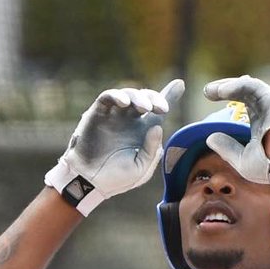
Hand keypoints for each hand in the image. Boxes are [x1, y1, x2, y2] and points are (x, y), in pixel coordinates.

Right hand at [45, 79, 184, 215]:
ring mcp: (113, 116)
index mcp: (142, 132)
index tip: (180, 84)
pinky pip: (107, 98)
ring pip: (128, 95)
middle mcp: (129, 120)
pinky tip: (124, 102)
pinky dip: (116, 96)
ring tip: (144, 107)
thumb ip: (152, 151)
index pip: (157, 112)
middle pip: (145, 99)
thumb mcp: (141, 170)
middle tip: (162, 108)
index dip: (169, 96)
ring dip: (138, 97)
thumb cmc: (115, 179)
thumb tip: (157, 126)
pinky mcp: (97, 114)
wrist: (89, 183)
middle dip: (155, 98)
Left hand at [202, 75, 269, 193]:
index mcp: (261, 122)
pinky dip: (237, 86)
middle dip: (224, 88)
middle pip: (244, 91)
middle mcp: (267, 111)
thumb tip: (209, 138)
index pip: (245, 101)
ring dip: (228, 86)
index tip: (209, 95)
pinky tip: (222, 91)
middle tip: (207, 91)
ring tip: (210, 91)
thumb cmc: (268, 167)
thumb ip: (226, 148)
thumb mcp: (241, 160)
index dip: (229, 96)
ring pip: (248, 86)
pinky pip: (253, 86)